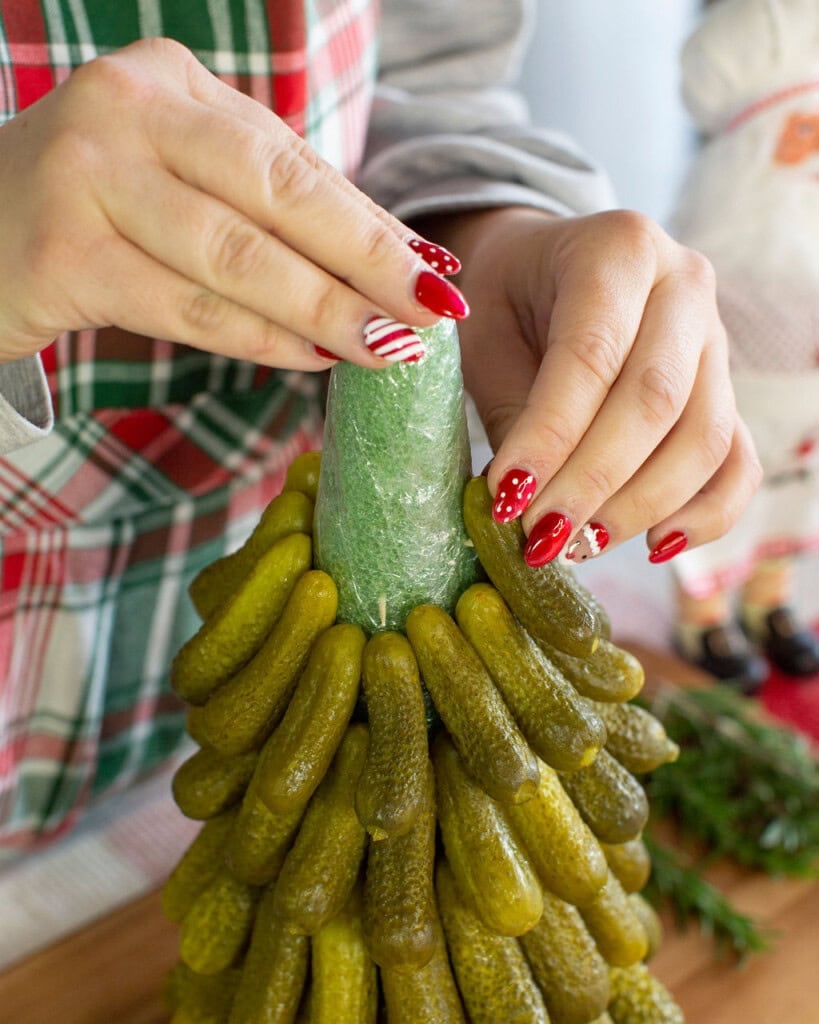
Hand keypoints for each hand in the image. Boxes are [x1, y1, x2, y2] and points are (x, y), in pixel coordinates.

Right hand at [0, 38, 466, 369]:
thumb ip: (275, 205)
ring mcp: (86, 178)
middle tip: (431, 311)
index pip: (291, 161)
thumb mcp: (185, 177)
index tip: (433, 273)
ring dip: (321, 309)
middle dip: (364, 261)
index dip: (369, 223)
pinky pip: (184, 306)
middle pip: (274, 196)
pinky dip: (257, 338)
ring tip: (385, 346)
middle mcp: (125, 112)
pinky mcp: (62, 254)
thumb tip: (398, 254)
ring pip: (233, 256)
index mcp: (168, 82)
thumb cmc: (102, 208)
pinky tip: (311, 357)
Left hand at [419, 206, 761, 564]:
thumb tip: (524, 506)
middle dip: (593, 481)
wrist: (542, 269)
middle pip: (656, 400)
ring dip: (638, 506)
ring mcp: (716, 339)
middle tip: (540, 537)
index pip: (591, 354)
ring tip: (577, 545)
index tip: (507, 497)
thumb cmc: (506, 301)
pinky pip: (737, 462)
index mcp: (618, 248)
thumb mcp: (487, 338)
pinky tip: (651, 544)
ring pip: (703, 437)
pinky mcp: (726, 391)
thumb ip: (513, 412)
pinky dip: (704, 514)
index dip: (550, 435)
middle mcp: (684, 285)